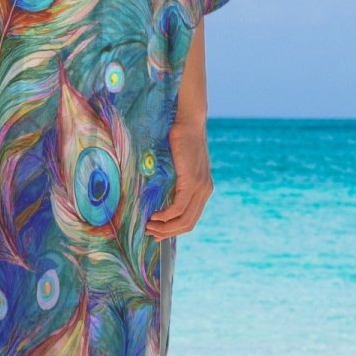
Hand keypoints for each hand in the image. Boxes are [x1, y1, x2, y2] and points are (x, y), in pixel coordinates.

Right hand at [144, 117, 213, 238]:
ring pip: (184, 219)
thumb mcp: (179, 166)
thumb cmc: (180, 140)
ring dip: (165, 227)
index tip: (157, 231)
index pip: (191, 219)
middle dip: (168, 233)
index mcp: (204, 189)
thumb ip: (175, 182)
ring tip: (149, 226)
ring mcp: (200, 187)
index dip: (174, 230)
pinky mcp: (192, 182)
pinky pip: (178, 207)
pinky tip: (154, 215)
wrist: (188, 122)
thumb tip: (158, 196)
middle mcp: (205, 191)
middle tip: (150, 233)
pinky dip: (165, 215)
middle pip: (188, 223)